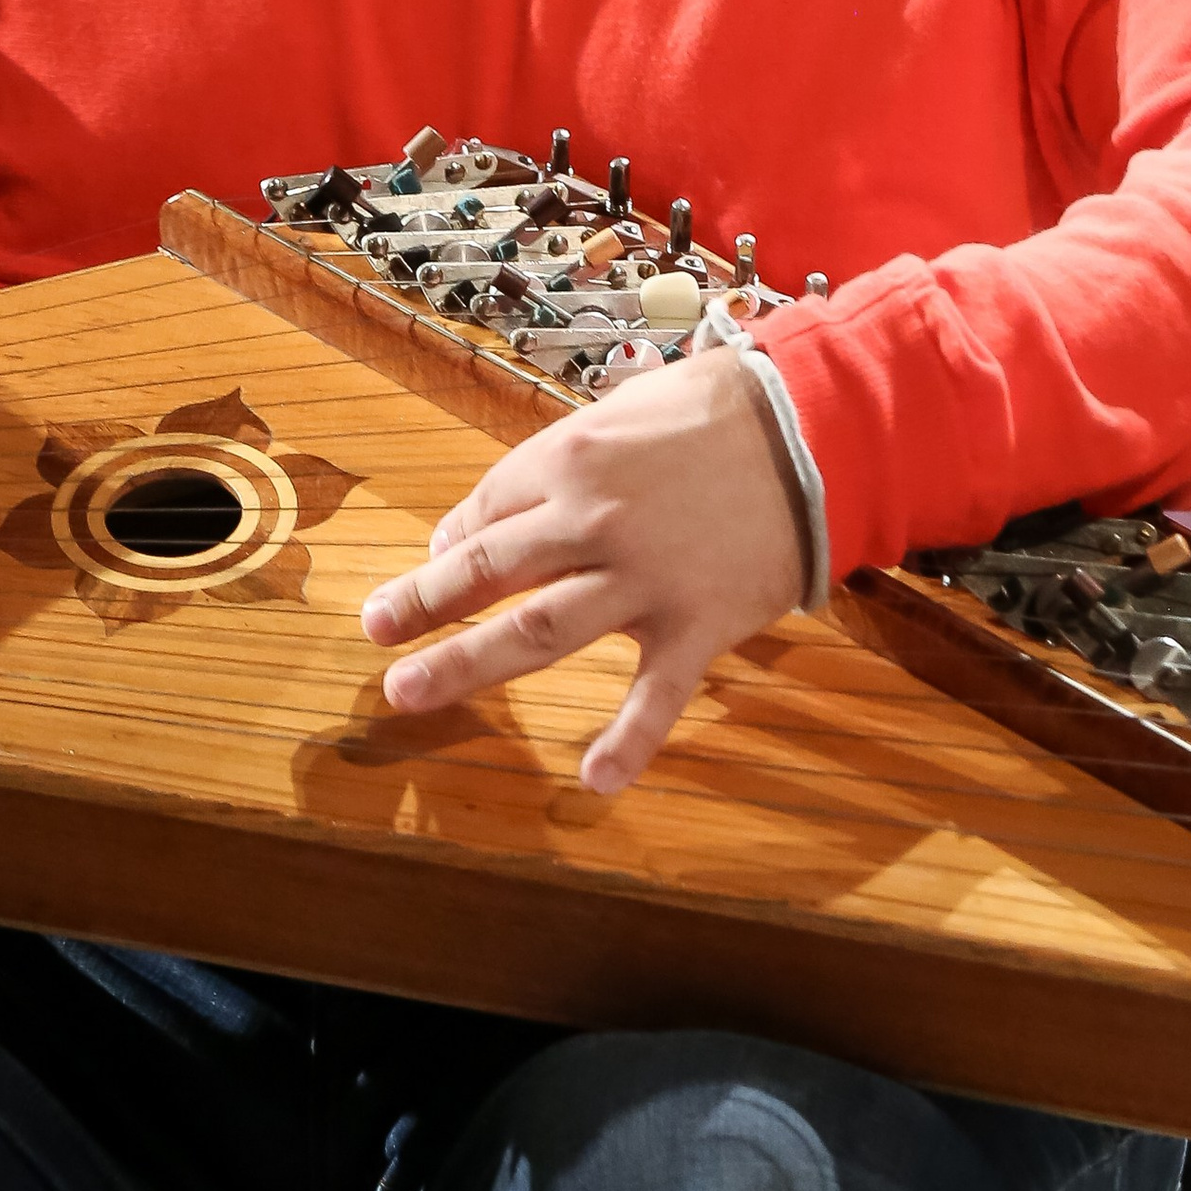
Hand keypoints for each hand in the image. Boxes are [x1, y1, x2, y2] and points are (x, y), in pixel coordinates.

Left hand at [359, 345, 807, 794]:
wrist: (816, 426)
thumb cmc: (719, 409)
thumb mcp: (622, 411)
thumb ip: (557, 459)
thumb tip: (487, 513)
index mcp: (570, 459)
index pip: (488, 510)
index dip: (451, 542)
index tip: (433, 564)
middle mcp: (591, 521)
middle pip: (487, 571)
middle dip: (421, 604)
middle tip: (373, 630)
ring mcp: (642, 579)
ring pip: (535, 631)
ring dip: (464, 665)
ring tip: (406, 690)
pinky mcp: (696, 624)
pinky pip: (655, 696)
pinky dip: (626, 742)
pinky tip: (594, 781)